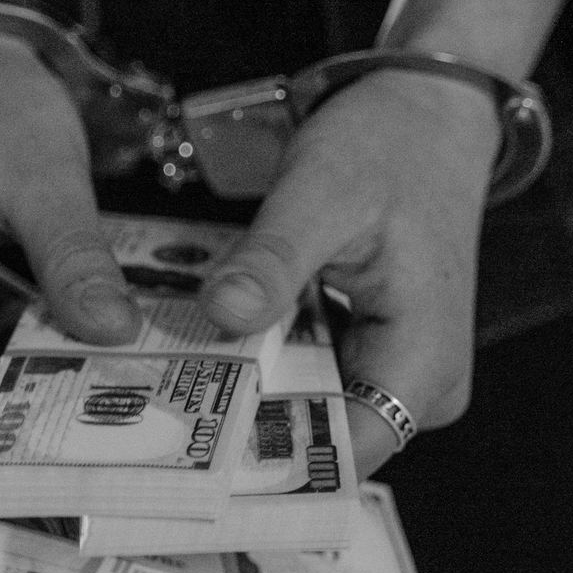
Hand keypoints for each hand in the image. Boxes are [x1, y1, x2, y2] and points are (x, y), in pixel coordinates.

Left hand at [199, 69, 502, 477]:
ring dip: (241, 396)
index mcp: (423, 362)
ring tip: (160, 385)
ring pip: (307, 410)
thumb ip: (273, 259)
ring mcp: (396, 372)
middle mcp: (420, 387)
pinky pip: (310, 379)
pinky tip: (202, 350)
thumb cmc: (390, 145)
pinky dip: (260, 365)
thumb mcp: (322, 191)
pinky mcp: (372, 353)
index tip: (175, 453)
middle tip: (144, 417)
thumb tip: (222, 312)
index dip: (258, 459)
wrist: (428, 113)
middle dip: (235, 429)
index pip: (337, 453)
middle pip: (317, 438)